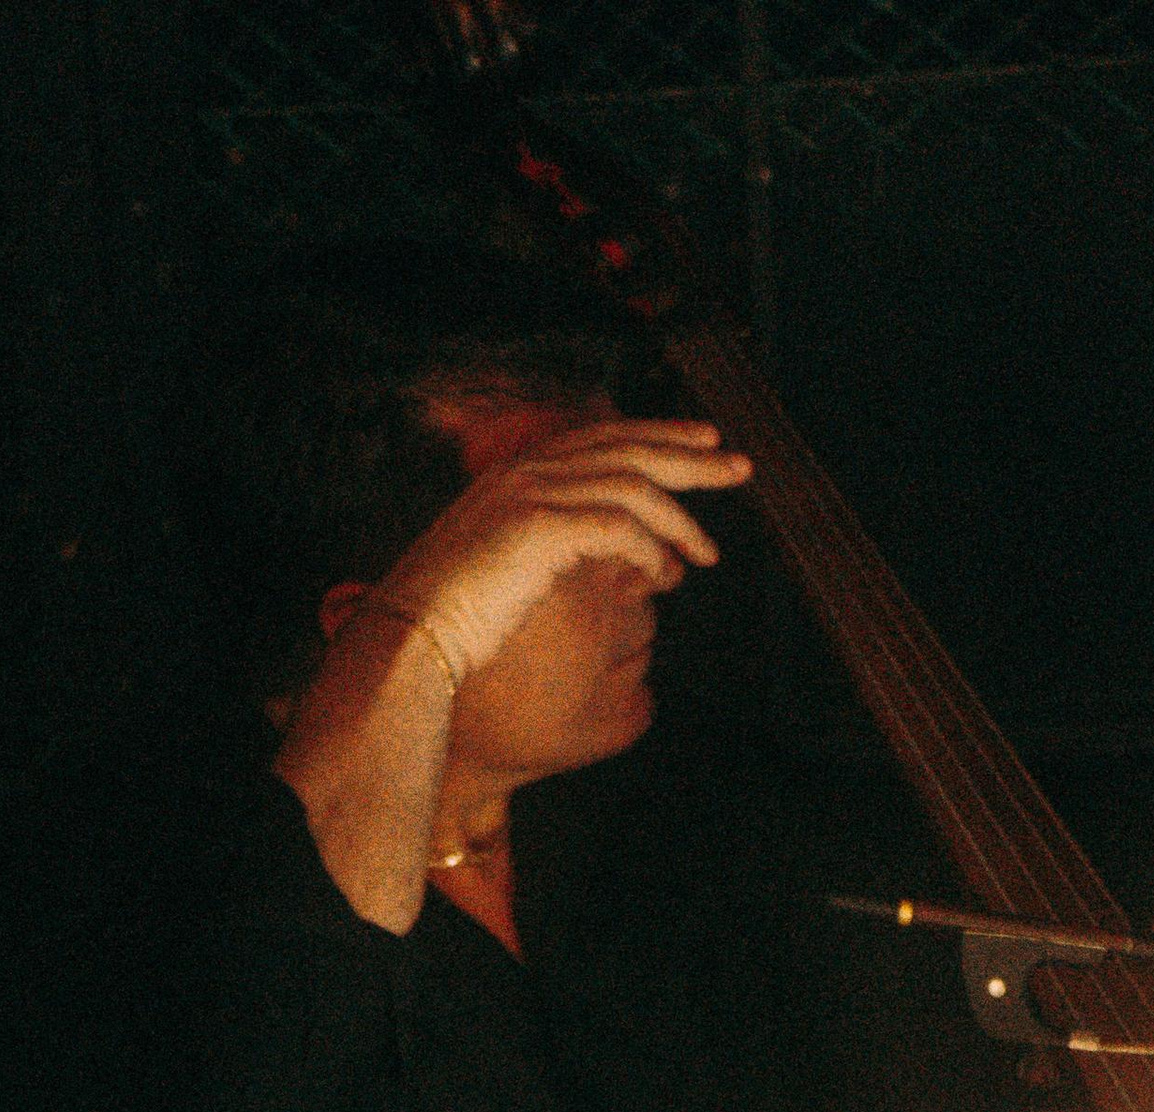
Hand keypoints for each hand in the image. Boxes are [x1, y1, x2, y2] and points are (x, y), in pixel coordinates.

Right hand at [367, 416, 750, 685]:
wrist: (412, 635)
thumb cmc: (453, 616)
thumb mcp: (502, 564)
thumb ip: (547, 541)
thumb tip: (599, 548)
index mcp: (520, 469)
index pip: (606, 436)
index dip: (662, 435)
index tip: (706, 445)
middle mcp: (528, 469)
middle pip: (630, 447)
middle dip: (693, 459)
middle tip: (742, 470)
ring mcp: (533, 493)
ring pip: (633, 487)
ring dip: (679, 521)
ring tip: (707, 556)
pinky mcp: (540, 527)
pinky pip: (618, 527)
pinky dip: (650, 550)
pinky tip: (665, 575)